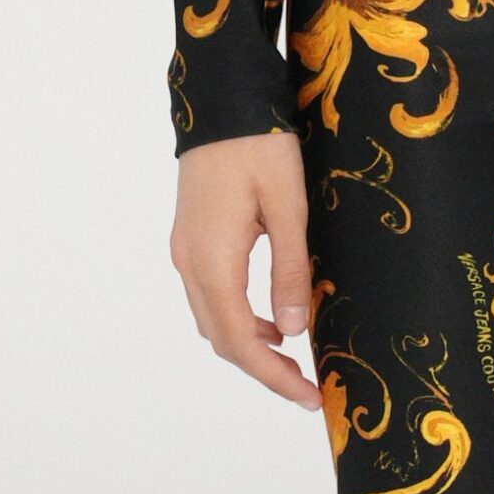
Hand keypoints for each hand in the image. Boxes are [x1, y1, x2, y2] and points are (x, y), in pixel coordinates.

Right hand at [171, 131, 320, 409]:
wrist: (220, 96)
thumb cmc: (259, 144)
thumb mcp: (287, 205)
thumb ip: (288, 269)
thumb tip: (293, 333)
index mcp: (212, 262)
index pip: (241, 343)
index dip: (274, 378)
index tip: (308, 397)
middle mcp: (189, 263)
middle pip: (222, 339)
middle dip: (263, 369)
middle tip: (307, 385)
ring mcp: (185, 249)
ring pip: (213, 318)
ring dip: (248, 343)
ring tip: (292, 356)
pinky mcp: (190, 234)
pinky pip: (210, 293)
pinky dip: (237, 315)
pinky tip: (268, 313)